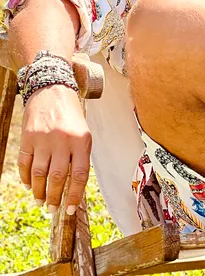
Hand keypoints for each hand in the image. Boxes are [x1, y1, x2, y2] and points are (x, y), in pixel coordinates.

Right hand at [18, 85, 90, 214]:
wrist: (53, 89)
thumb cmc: (71, 116)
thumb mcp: (83, 133)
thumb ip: (79, 157)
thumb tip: (74, 187)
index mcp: (81, 140)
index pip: (79, 175)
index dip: (74, 196)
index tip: (69, 209)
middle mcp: (63, 140)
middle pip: (57, 177)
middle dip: (54, 198)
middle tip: (52, 209)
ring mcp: (44, 139)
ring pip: (39, 174)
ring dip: (39, 192)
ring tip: (40, 201)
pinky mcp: (28, 137)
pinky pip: (25, 163)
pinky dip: (26, 178)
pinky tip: (29, 185)